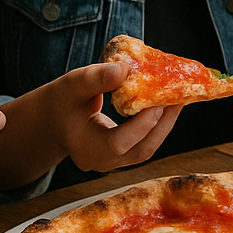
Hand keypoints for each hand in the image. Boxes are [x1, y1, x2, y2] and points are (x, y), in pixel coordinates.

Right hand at [0, 60, 181, 188]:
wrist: (52, 120)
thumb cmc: (61, 101)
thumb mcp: (72, 85)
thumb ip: (96, 78)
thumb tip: (126, 69)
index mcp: (84, 148)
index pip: (118, 143)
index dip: (142, 124)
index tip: (159, 100)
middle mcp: (101, 162)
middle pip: (141, 150)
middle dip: (163, 123)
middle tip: (179, 97)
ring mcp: (113, 163)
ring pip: (147, 149)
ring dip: (165, 124)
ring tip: (178, 99)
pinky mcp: (123, 156)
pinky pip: (145, 143)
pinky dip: (157, 125)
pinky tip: (167, 105)